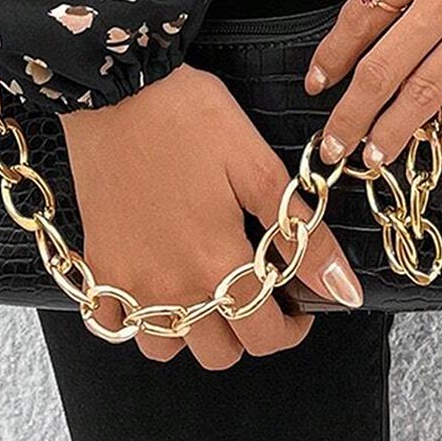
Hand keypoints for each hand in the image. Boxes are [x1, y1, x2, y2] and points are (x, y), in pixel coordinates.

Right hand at [59, 63, 362, 366]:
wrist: (118, 88)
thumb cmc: (189, 117)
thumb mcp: (259, 167)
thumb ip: (302, 235)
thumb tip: (342, 289)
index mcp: (217, 262)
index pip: (263, 336)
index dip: (291, 328)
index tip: (298, 305)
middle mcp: (170, 286)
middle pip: (218, 352)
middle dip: (248, 329)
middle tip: (257, 288)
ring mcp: (128, 281)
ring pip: (166, 346)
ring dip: (193, 329)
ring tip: (207, 285)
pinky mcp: (98, 264)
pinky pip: (114, 324)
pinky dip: (137, 318)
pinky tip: (155, 284)